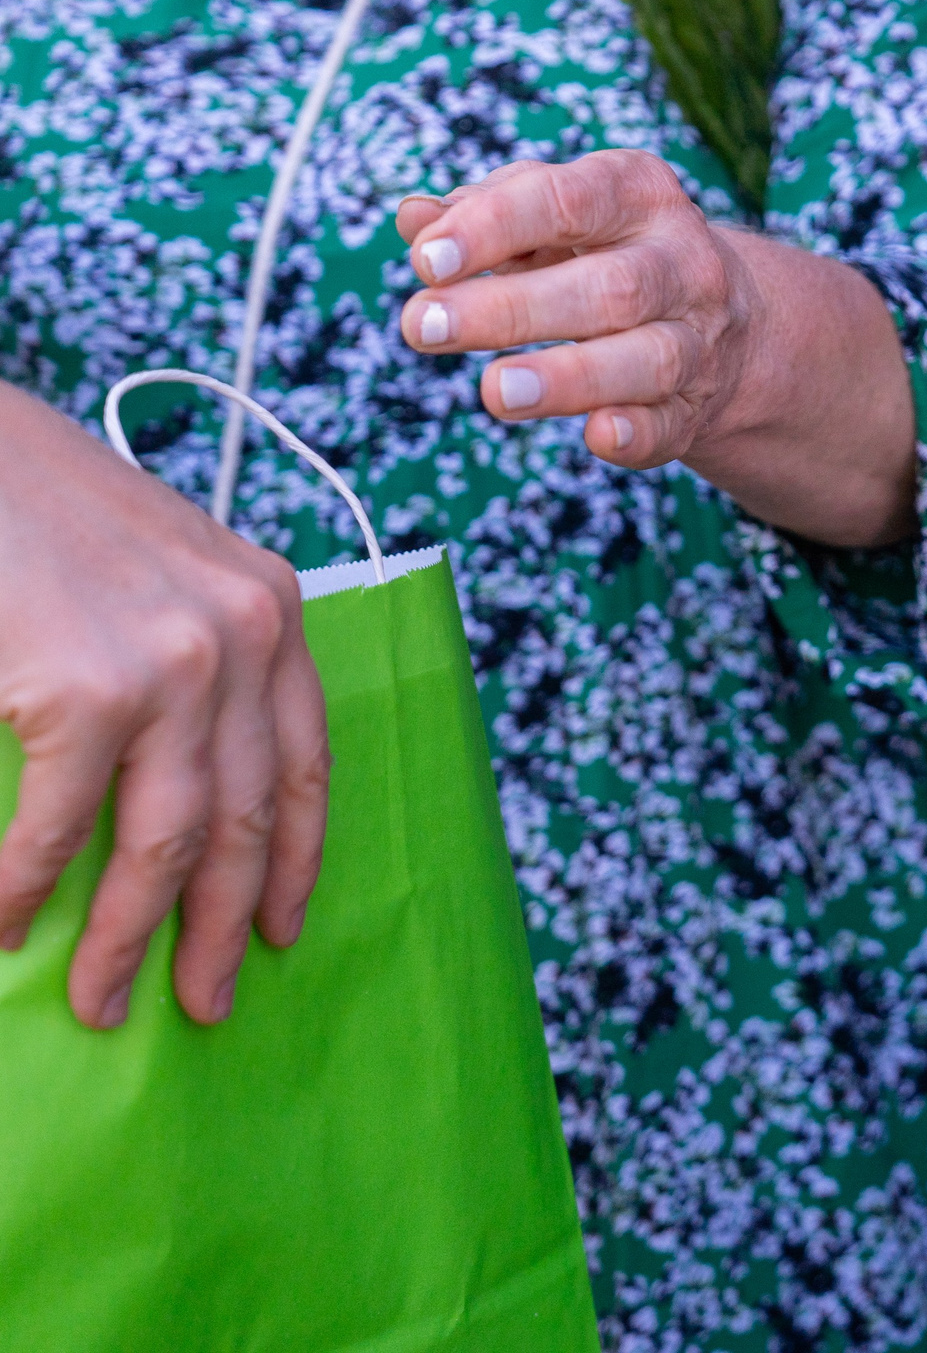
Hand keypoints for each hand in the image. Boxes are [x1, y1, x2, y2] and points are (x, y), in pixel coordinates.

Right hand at [0, 387, 325, 1029]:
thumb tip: (183, 798)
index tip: (285, 929)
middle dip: (226, 926)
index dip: (297, 859)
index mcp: (270, 610)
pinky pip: (59, 831)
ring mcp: (171, 666)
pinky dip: (24, 893)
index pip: (307, 762)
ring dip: (130, 937)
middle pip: (250, 819)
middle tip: (207, 1003)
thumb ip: (191, 670)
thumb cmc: (42, 512)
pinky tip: (4, 931)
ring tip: (104, 1000)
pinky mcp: (88, 693)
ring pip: (168, 845)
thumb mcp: (160, 575)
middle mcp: (242, 638)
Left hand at [397, 150, 920, 545]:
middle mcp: (681, 263)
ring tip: (494, 391)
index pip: (568, 199)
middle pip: (609, 287)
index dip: (495, 226)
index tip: (425, 261)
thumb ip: (485, 212)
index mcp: (639, 195)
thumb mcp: (555, 214)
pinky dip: (636, 433)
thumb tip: (414, 218)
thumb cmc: (607, 250)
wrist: (724, 318)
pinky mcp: (693, 408)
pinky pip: (670, 424)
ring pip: (647, 359)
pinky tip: (596, 436)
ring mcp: (696, 339)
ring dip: (570, 377)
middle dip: (512, 309)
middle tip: (422, 327)